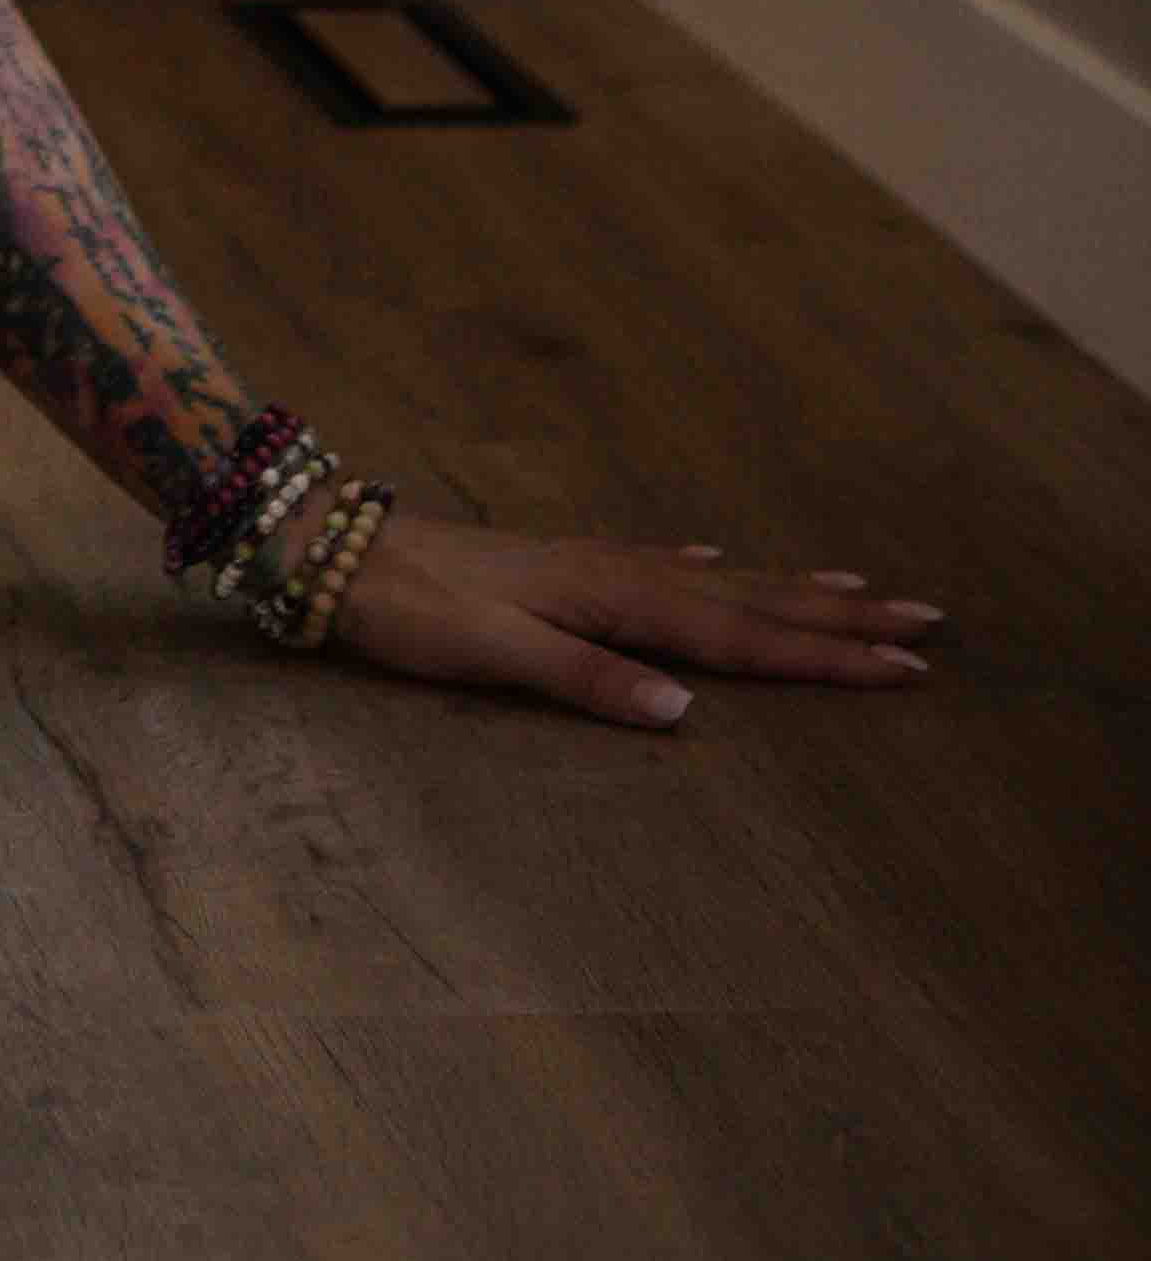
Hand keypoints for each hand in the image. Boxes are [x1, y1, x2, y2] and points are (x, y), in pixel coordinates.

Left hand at [303, 507, 949, 724]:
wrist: (333, 547)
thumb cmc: (406, 608)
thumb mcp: (492, 652)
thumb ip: (587, 681)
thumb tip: (684, 714)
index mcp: (614, 598)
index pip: (742, 637)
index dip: (825, 655)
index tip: (907, 664)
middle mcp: (617, 573)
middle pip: (751, 601)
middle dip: (839, 616)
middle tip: (927, 619)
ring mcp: (592, 565)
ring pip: (719, 581)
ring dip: (791, 589)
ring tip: (858, 586)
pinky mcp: (564, 566)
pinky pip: (665, 568)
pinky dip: (713, 570)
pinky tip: (724, 562)